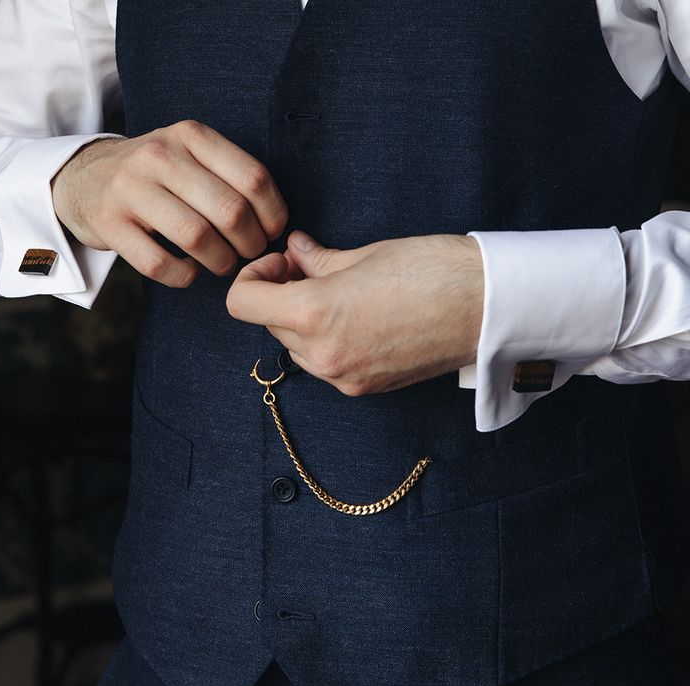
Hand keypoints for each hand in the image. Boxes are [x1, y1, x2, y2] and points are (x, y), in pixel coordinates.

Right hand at [50, 120, 287, 286]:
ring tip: (222, 264)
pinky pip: (161, 264)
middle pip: (230, 211)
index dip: (273, 215)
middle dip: (250, 244)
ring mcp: (131, 189)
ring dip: (221, 262)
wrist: (84, 178)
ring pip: (198, 238)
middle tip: (249, 253)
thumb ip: (230, 175)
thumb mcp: (190, 154)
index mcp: (191, 136)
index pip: (253, 178)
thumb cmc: (156, 175)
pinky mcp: (110, 223)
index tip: (272, 233)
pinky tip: (190, 270)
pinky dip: (185, 276)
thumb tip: (277, 224)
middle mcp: (160, 156)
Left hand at [226, 231, 483, 394]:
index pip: (242, 303)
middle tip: (312, 269)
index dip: (254, 276)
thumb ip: (318, 259)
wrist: (488, 308)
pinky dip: (327, 341)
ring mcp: (343, 377)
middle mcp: (322, 354)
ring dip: (302, 320)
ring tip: (339, 294)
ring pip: (295, 346)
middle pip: (269, 323)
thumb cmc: (434, 270)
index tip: (283, 263)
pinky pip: (325, 363)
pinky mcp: (364, 388)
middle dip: (281, 294)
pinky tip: (358, 318)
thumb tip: (296, 252)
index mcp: (316, 314)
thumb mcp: (366, 254)